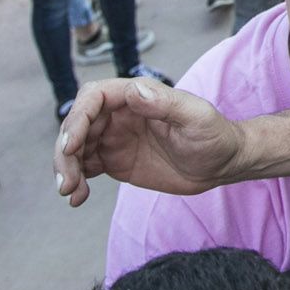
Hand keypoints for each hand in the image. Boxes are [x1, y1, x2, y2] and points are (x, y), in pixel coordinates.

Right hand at [54, 77, 243, 206]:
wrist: (223, 164)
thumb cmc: (215, 135)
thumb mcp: (196, 118)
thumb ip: (165, 103)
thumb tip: (133, 90)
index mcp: (138, 95)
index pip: (94, 97)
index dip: (77, 118)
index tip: (71, 146)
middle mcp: (121, 113)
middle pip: (78, 124)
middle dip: (65, 151)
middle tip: (66, 182)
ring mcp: (115, 137)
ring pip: (76, 147)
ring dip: (66, 169)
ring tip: (71, 193)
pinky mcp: (115, 160)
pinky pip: (85, 166)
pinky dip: (76, 180)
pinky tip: (78, 198)